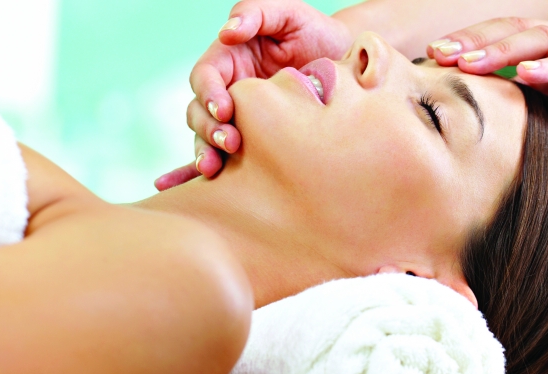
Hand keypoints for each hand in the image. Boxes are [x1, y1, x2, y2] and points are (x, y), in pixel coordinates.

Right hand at [154, 0, 351, 190]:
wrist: (349, 66)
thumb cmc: (319, 35)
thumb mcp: (292, 15)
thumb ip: (257, 12)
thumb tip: (227, 32)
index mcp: (230, 59)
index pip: (205, 76)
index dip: (209, 93)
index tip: (225, 109)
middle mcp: (227, 90)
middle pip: (198, 111)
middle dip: (208, 129)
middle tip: (231, 142)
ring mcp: (237, 118)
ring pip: (205, 137)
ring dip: (205, 152)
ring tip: (215, 168)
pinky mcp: (250, 141)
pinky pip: (223, 158)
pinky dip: (205, 172)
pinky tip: (202, 183)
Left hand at [426, 18, 547, 112]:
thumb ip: (533, 85)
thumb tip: (493, 97)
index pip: (502, 34)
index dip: (467, 41)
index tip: (432, 54)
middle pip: (512, 30)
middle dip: (471, 42)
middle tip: (436, 54)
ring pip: (539, 41)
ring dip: (501, 51)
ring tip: (469, 64)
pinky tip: (528, 74)